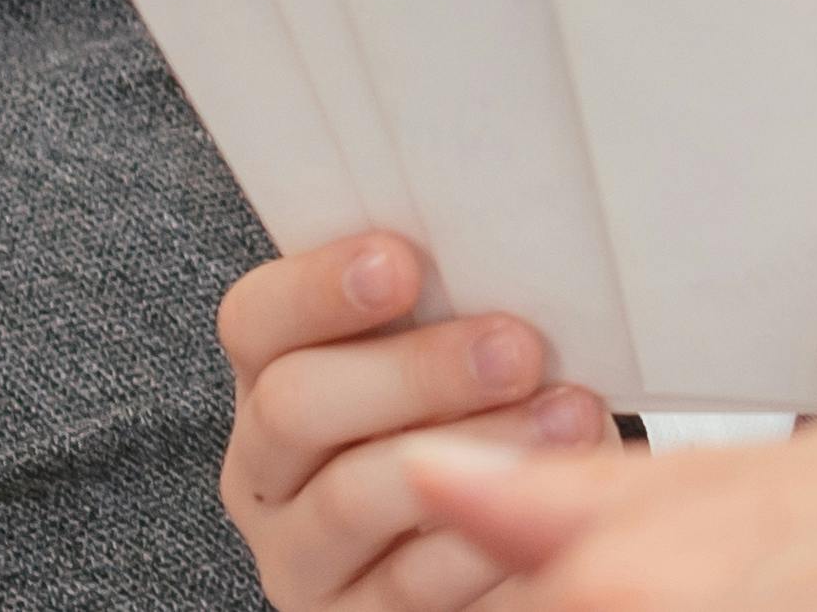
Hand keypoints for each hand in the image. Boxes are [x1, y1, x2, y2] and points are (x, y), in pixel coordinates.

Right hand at [217, 233, 610, 611]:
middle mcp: (267, 464)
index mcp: (276, 370)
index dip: (318, 286)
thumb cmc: (478, 404)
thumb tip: (508, 240)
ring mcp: (301, 551)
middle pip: (294, 406)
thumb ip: (452, 296)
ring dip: (465, 452)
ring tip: (560, 417)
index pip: (257, 320)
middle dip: (413, 372)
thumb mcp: (452, 339)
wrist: (505, 523)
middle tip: (515, 348)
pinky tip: (544, 498)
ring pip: (348, 498)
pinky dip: (480, 540)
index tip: (403, 261)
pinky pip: (405, 585)